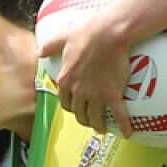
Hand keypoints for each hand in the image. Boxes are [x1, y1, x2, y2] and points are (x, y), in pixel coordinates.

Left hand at [38, 13, 134, 137]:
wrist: (108, 34)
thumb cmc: (86, 34)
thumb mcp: (62, 38)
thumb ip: (50, 47)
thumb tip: (39, 52)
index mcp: (66, 80)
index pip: (65, 103)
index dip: (72, 109)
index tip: (78, 110)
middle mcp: (78, 91)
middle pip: (80, 114)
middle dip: (85, 120)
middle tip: (91, 121)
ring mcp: (96, 95)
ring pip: (95, 119)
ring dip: (99, 126)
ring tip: (103, 128)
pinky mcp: (113, 94)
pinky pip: (118, 115)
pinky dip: (123, 126)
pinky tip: (127, 133)